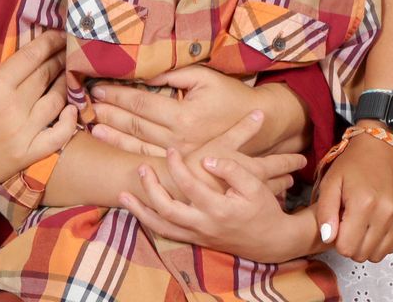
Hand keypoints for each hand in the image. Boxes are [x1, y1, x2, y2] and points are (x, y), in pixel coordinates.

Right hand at [0, 29, 75, 194]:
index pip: (31, 56)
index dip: (49, 42)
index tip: (59, 35)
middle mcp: (13, 106)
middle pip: (46, 75)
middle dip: (59, 59)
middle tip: (68, 50)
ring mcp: (23, 132)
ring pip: (56, 101)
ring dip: (65, 85)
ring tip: (68, 75)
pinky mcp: (27, 154)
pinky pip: (58, 137)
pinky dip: (69, 123)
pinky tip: (72, 110)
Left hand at [90, 65, 289, 156]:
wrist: (258, 127)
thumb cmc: (229, 96)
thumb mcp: (204, 77)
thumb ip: (173, 74)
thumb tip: (143, 69)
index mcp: (184, 117)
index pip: (141, 105)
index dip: (117, 96)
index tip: (98, 88)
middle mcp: (179, 140)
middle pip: (135, 126)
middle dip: (109, 115)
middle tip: (86, 106)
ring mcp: (180, 156)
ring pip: (138, 146)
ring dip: (113, 137)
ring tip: (91, 128)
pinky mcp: (183, 165)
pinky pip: (151, 160)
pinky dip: (129, 152)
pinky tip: (114, 146)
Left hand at [118, 112, 316, 260]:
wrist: (270, 242)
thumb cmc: (263, 209)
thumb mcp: (256, 186)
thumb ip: (232, 170)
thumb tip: (208, 160)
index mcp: (219, 209)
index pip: (190, 187)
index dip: (178, 167)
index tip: (171, 151)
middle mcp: (204, 225)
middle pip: (168, 210)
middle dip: (150, 189)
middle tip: (140, 168)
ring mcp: (197, 235)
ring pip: (162, 227)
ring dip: (140, 211)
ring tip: (123, 195)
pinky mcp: (195, 240)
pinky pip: (166, 234)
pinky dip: (149, 222)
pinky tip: (138, 210)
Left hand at [309, 131, 392, 262]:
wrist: (384, 146)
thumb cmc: (353, 163)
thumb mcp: (330, 182)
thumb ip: (325, 212)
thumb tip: (328, 238)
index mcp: (364, 204)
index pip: (346, 248)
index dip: (338, 239)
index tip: (339, 223)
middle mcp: (388, 213)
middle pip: (363, 255)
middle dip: (352, 243)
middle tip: (350, 221)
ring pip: (379, 254)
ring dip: (368, 243)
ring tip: (364, 220)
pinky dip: (383, 239)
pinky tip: (378, 220)